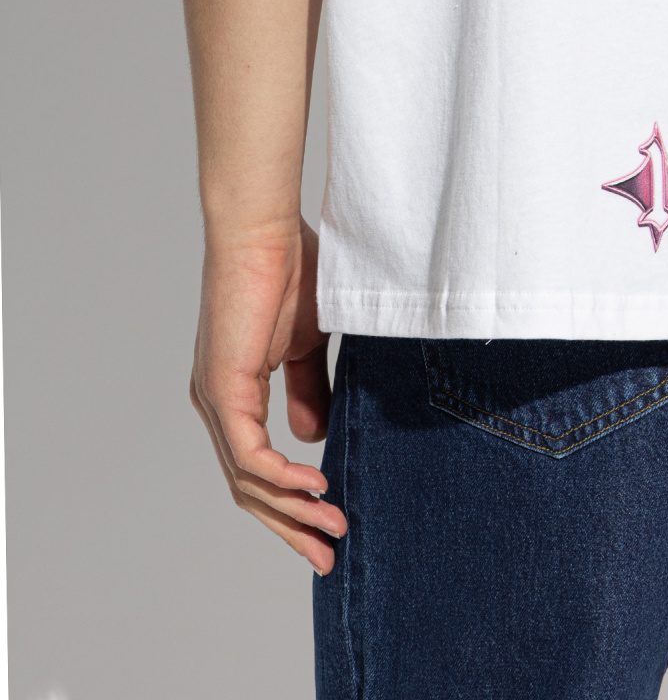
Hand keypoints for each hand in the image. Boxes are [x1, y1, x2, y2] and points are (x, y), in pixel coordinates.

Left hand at [190, 218, 347, 571]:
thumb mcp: (308, 343)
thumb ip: (310, 388)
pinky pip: (251, 455)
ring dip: (293, 510)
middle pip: (248, 490)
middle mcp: (216, 405)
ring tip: (334, 528)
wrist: (266, 231)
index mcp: (233, 394)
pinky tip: (316, 487)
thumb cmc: (290, 271)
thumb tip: (312, 436)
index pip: (255, 469)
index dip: (291, 503)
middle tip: (328, 555)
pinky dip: (283, 478)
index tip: (328, 526)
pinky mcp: (223, 390)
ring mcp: (215, 400)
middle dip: (290, 526)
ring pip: (248, 482)